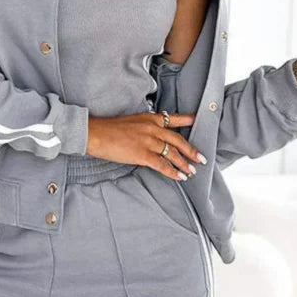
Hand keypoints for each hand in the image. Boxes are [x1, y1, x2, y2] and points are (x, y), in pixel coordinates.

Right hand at [86, 111, 206, 180]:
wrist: (95, 133)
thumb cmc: (109, 129)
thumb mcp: (132, 122)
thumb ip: (146, 128)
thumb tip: (154, 138)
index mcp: (150, 118)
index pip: (174, 119)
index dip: (189, 120)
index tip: (199, 121)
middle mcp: (153, 128)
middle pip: (178, 140)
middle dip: (191, 151)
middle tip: (201, 159)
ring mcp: (148, 141)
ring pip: (173, 153)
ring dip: (184, 164)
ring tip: (191, 172)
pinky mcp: (142, 154)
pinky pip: (162, 165)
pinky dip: (172, 172)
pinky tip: (179, 177)